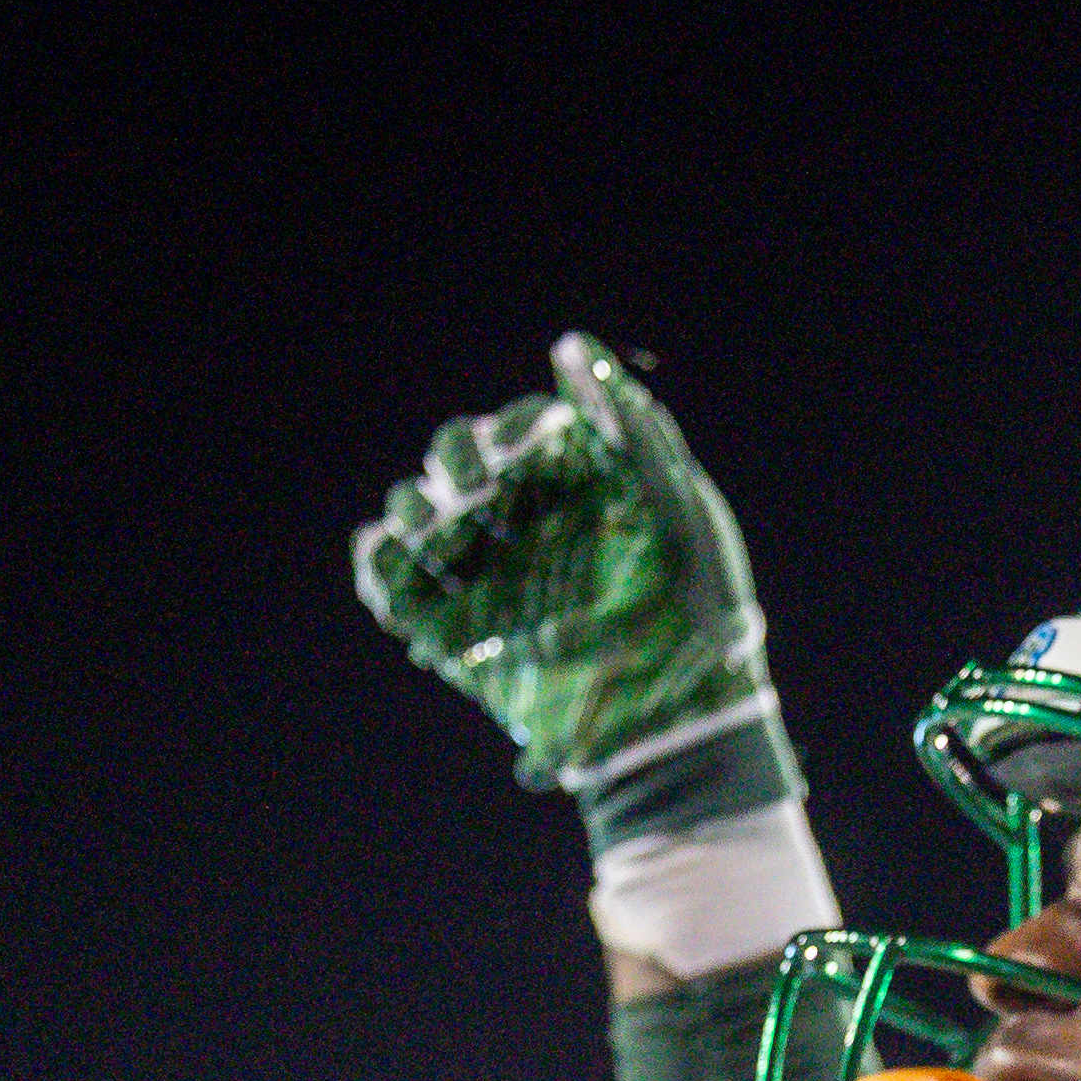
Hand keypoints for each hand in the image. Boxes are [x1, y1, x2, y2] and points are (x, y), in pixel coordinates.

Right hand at [354, 332, 769, 787]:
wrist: (678, 733)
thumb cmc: (701, 620)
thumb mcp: (682, 510)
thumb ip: (632, 425)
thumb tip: (570, 346)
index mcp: (585, 492)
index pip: (527, 431)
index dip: (517, 429)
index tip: (529, 452)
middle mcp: (533, 530)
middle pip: (463, 465)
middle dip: (457, 463)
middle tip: (475, 490)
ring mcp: (494, 582)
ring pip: (421, 519)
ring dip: (414, 510)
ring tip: (434, 531)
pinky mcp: (462, 638)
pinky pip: (396, 590)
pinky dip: (380, 570)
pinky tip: (396, 568)